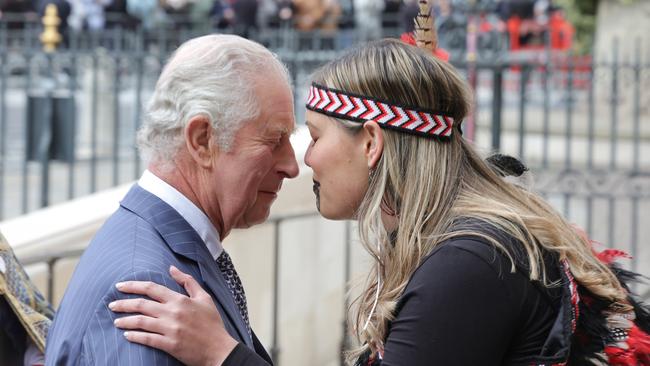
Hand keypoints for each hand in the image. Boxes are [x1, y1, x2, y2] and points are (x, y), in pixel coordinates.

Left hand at [109, 266, 236, 365]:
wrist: (219, 349)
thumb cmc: (212, 323)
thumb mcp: (204, 297)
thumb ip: (188, 281)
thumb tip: (172, 268)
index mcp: (180, 299)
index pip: (151, 288)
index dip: (133, 286)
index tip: (120, 286)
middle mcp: (173, 312)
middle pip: (141, 304)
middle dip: (123, 303)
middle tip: (111, 304)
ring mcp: (170, 329)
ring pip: (141, 322)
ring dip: (125, 321)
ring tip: (116, 321)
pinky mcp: (169, 345)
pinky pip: (147, 339)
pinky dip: (134, 336)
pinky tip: (127, 335)